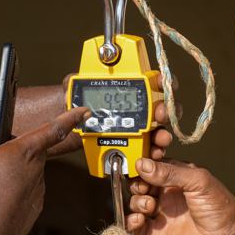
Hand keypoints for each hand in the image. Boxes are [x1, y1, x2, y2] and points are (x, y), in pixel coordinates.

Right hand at [0, 97, 87, 234]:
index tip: (85, 110)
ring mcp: (39, 188)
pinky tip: (2, 195)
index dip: (71, 117)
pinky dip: (19, 189)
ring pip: (33, 170)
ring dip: (21, 168)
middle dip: (26, 146)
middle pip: (37, 149)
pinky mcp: (36, 206)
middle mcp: (37, 168)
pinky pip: (30, 191)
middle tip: (3, 151)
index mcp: (25, 151)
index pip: (55, 128)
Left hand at [51, 73, 176, 157]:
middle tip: (160, 115)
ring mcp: (135, 130)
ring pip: (157, 132)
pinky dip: (151, 153)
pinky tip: (152, 154)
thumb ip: (73, 84)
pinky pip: (145, 151)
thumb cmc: (75, 107)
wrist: (69, 130)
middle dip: (165, 111)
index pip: (150, 82)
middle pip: (160, 109)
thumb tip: (75, 82)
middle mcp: (136, 109)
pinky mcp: (130, 148)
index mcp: (126, 91)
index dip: (159, 80)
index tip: (160, 82)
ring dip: (162, 135)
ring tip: (161, 140)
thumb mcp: (73, 91)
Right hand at [126, 158, 234, 234]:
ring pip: (136, 203)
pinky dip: (131, 223)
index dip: (142, 163)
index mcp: (175, 176)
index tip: (137, 164)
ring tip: (150, 206)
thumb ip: (170, 172)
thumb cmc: (220, 207)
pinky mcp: (157, 232)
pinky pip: (136, 227)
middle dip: (137, 184)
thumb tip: (143, 164)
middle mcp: (165, 192)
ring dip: (137, 203)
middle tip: (145, 189)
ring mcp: (161, 212)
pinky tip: (139, 220)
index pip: (151, 164)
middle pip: (139, 183)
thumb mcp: (198, 181)